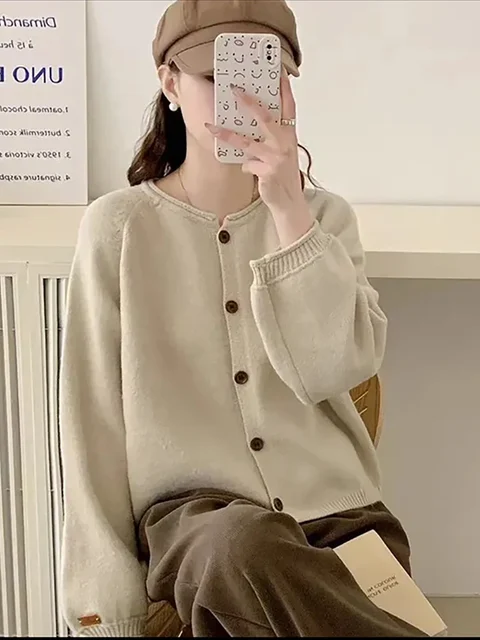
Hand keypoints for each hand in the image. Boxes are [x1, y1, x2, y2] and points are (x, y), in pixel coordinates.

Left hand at [205, 72, 313, 244]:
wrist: (288, 201)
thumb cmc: (282, 174)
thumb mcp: (282, 150)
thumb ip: (271, 135)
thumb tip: (250, 119)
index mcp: (289, 133)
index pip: (288, 104)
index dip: (283, 87)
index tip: (276, 68)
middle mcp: (285, 141)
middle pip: (265, 116)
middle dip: (248, 102)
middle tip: (233, 89)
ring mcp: (277, 156)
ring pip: (247, 142)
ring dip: (227, 135)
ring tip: (211, 128)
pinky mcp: (268, 171)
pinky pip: (247, 163)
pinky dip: (246, 166)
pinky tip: (251, 172)